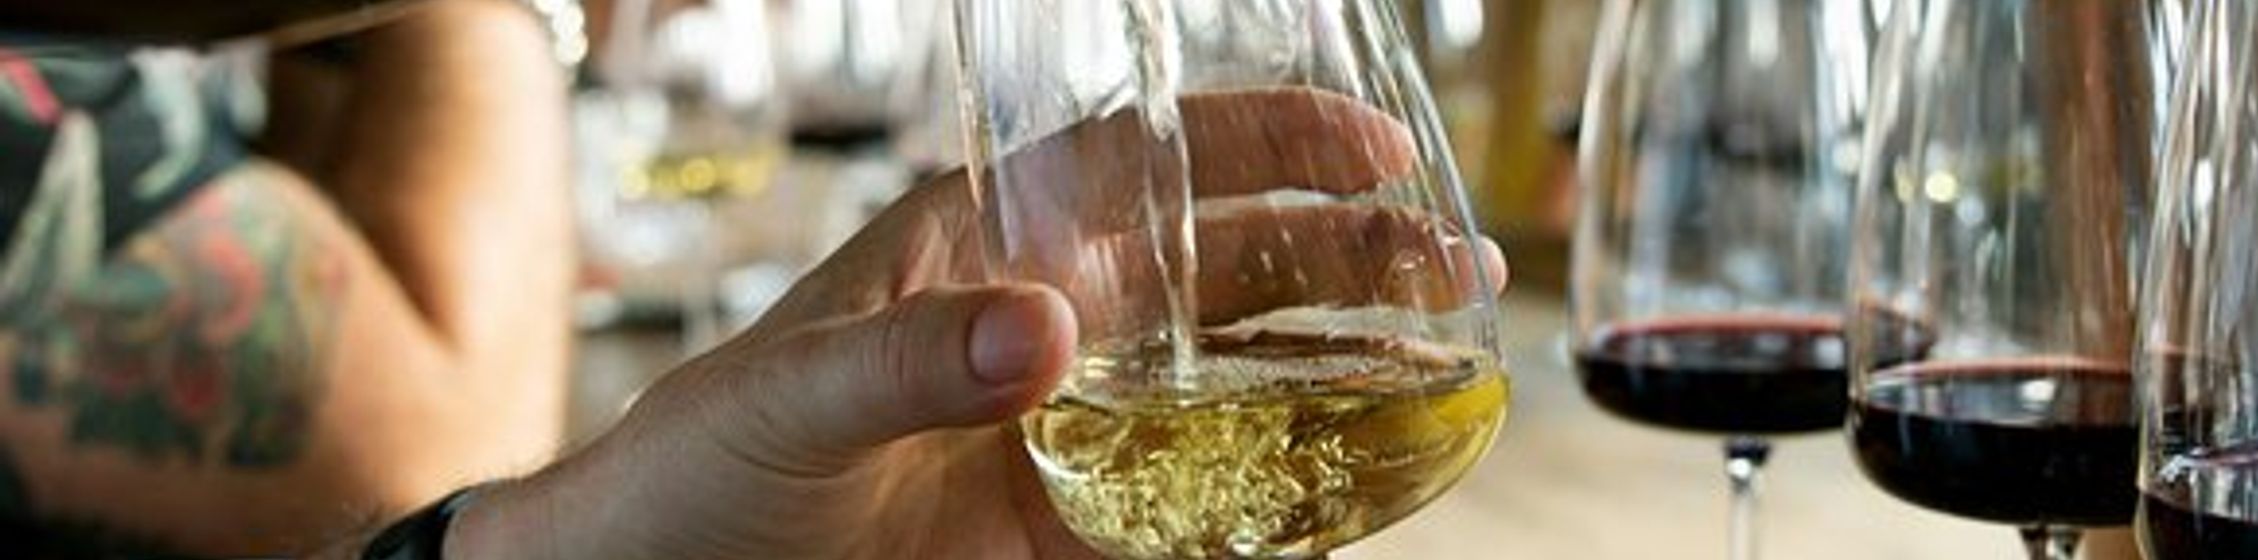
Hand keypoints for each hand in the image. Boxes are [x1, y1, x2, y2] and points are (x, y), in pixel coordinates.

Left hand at [438, 87, 1496, 558]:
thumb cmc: (697, 465)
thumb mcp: (787, 398)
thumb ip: (911, 359)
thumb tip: (1050, 330)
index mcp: (984, 243)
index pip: (1146, 159)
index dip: (1264, 141)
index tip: (1370, 150)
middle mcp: (1052, 321)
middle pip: (1230, 263)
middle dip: (1350, 253)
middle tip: (1457, 267)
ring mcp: (1075, 426)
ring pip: (1242, 375)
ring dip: (1346, 364)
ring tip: (1450, 364)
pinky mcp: (1078, 527)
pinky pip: (1209, 501)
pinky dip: (1292, 493)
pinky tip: (1364, 488)